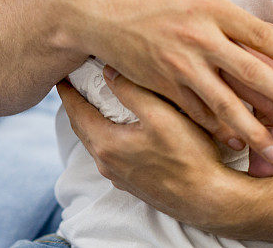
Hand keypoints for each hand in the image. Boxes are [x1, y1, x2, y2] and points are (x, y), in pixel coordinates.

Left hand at [56, 74, 237, 231]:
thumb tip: (108, 70)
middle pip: (80, 126)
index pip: (75, 109)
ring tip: (93, 103)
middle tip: (74, 86)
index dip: (67, 90)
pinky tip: (117, 129)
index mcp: (104, 143)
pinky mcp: (131, 184)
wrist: (211, 201)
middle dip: (75, 104)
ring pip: (94, 142)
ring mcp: (117, 176)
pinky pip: (108, 154)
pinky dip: (105, 137)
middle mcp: (104, 162)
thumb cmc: (189, 157)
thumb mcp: (160, 115)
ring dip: (90, 121)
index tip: (61, 75)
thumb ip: (131, 90)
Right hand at [74, 0, 272, 162]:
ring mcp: (181, 64)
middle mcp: (201, 38)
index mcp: (211, 7)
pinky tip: (233, 142)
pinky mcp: (161, 82)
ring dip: (257, 131)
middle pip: (257, 76)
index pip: (267, 37)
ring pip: (229, 104)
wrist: (88, 7)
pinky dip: (217, 130)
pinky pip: (195, 111)